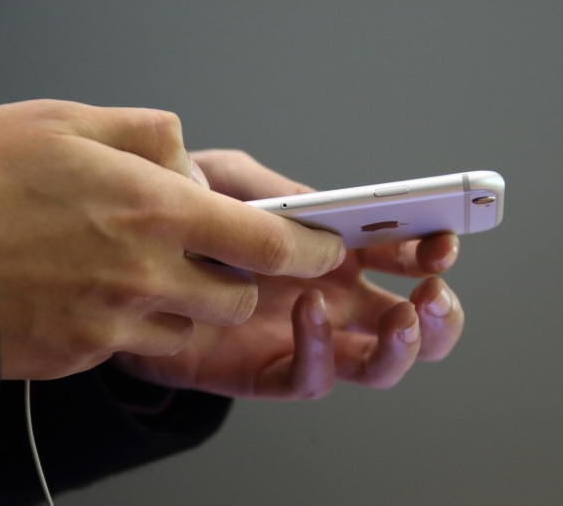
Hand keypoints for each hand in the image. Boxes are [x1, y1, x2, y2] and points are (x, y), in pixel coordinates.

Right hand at [0, 104, 343, 379]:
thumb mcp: (69, 123)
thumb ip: (149, 137)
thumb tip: (189, 161)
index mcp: (153, 209)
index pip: (266, 241)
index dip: (307, 247)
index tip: (323, 248)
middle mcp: (145, 273)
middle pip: (241, 298)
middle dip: (242, 280)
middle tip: (218, 255)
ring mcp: (114, 321)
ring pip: (195, 328)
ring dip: (194, 305)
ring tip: (153, 271)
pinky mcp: (84, 352)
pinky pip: (141, 344)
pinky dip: (144, 323)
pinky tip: (108, 293)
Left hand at [113, 150, 463, 398]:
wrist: (119, 270)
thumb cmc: (176, 225)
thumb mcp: (224, 185)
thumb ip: (277, 193)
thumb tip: (328, 208)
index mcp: (333, 254)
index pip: (402, 259)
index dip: (432, 249)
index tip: (444, 237)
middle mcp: (330, 299)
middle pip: (409, 322)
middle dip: (439, 310)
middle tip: (432, 286)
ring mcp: (301, 339)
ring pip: (376, 363)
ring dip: (402, 345)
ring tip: (401, 315)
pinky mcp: (264, 371)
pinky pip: (309, 378)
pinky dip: (321, 350)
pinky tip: (308, 310)